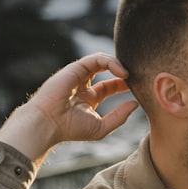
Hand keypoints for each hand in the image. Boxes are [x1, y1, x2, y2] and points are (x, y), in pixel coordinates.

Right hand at [0, 53, 139, 162]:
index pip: (110, 86)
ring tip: (130, 75)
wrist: (48, 123)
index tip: (139, 87)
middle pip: (108, 71)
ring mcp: (78, 76)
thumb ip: (119, 116)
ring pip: (103, 61)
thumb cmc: (71, 129)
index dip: (125, 84)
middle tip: (138, 75)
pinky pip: (96, 59)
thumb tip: (135, 104)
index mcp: (88, 99)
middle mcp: (83, 85)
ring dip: (119, 65)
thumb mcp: (101, 127)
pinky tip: (122, 72)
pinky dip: (111, 62)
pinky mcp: (75, 68)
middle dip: (124, 71)